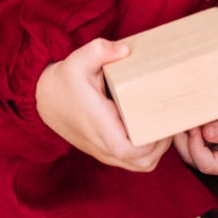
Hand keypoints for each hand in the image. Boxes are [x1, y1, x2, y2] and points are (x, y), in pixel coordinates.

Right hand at [34, 38, 170, 171]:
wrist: (45, 99)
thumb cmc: (65, 80)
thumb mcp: (78, 59)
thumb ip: (100, 51)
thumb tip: (125, 51)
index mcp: (98, 123)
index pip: (128, 149)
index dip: (152, 143)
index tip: (164, 124)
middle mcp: (101, 142)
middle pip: (141, 162)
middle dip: (163, 146)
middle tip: (172, 122)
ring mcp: (103, 150)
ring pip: (139, 166)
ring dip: (157, 152)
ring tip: (165, 128)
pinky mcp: (105, 151)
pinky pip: (132, 162)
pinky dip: (147, 153)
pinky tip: (152, 132)